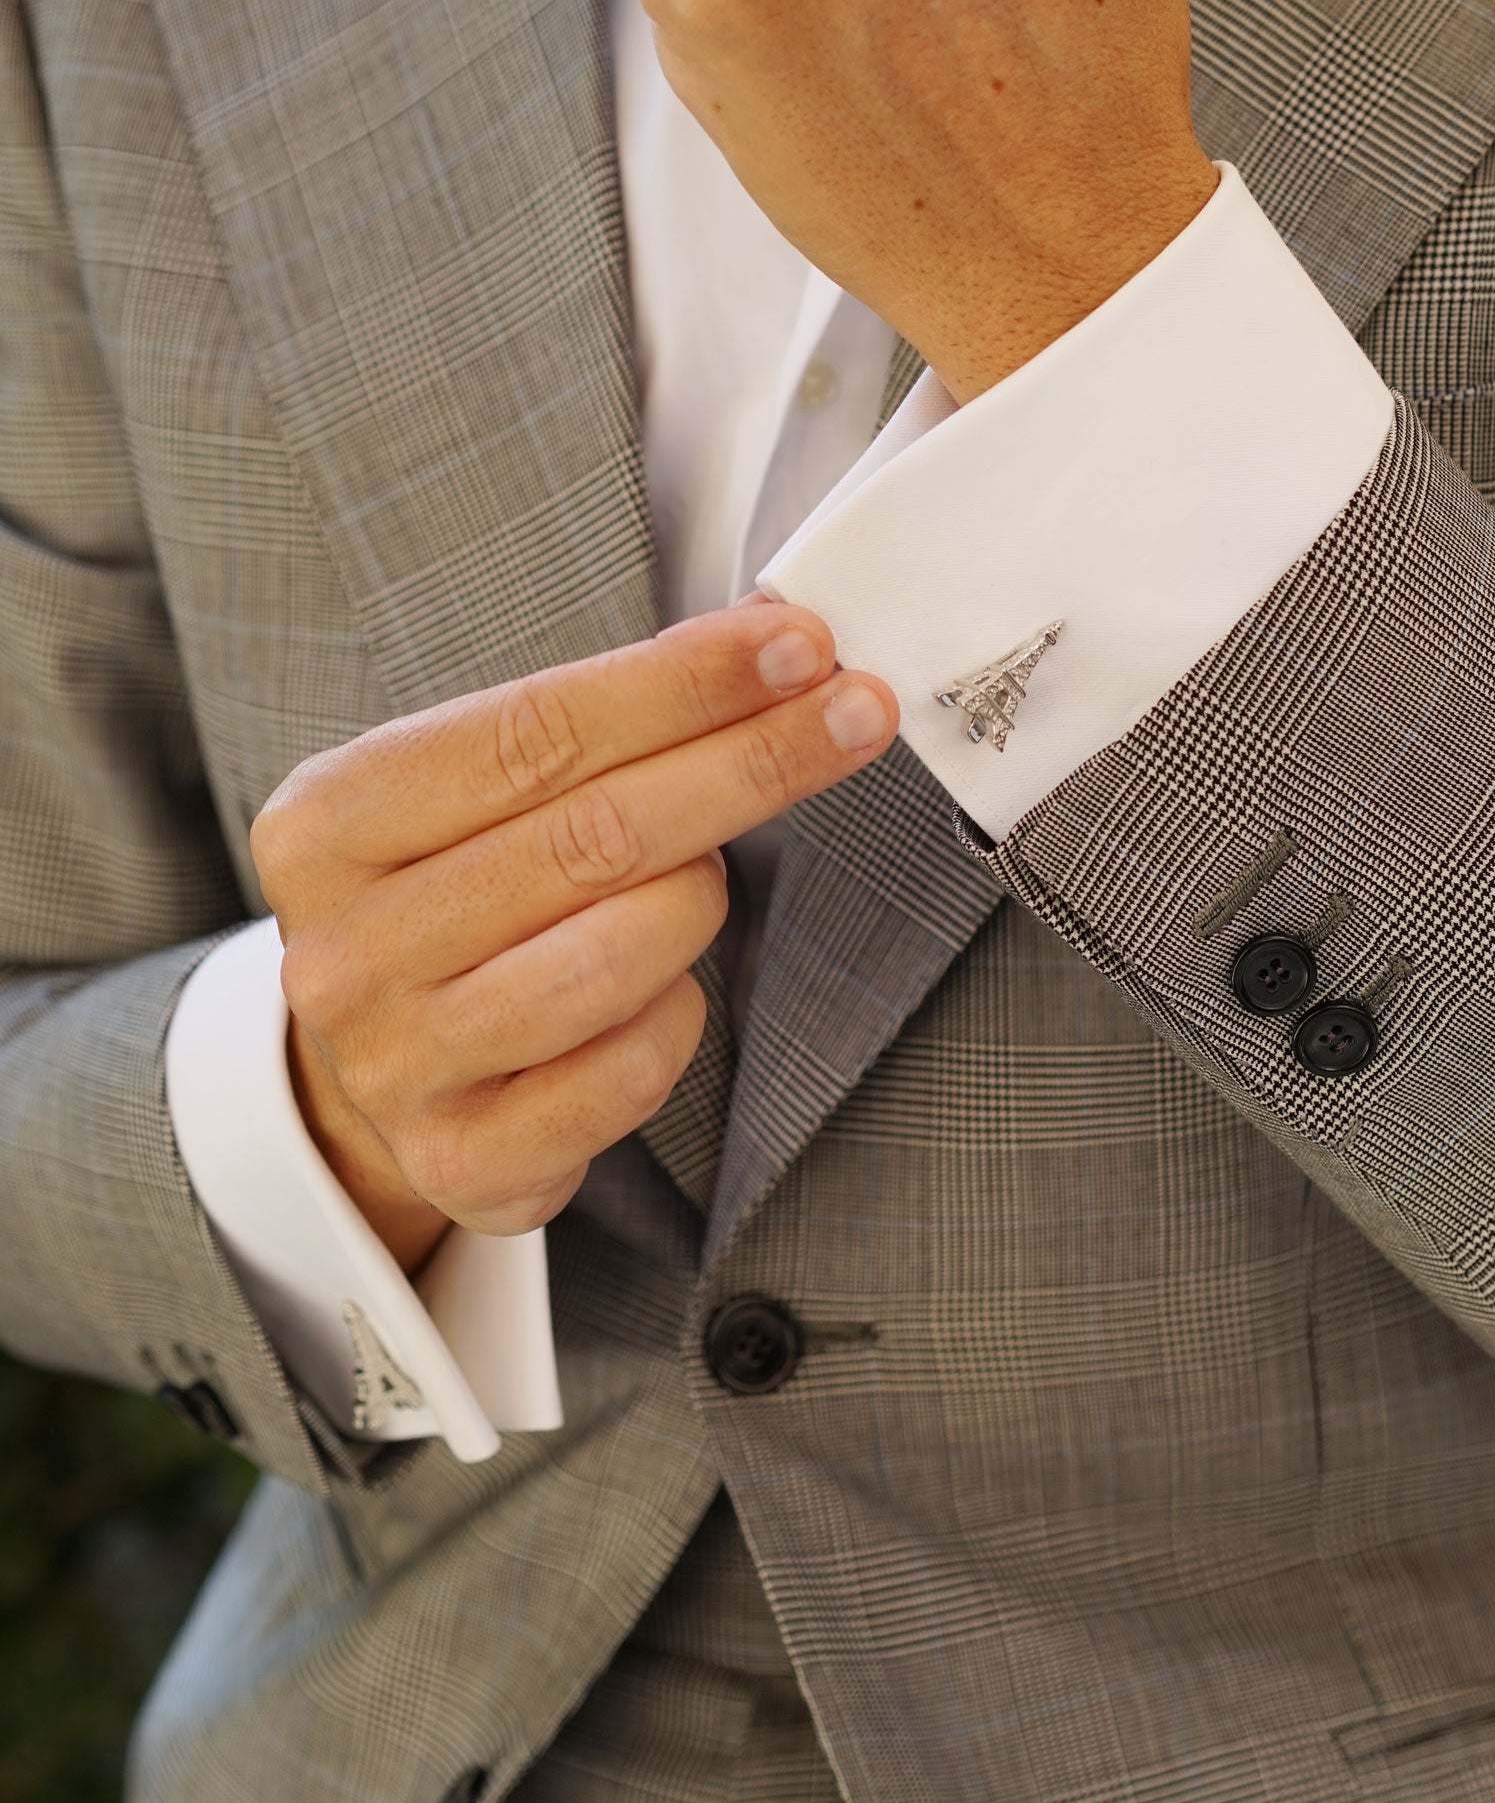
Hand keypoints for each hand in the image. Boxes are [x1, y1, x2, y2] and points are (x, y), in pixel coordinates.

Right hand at [250, 602, 896, 1271]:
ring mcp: (396, 1064)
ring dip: (699, 902)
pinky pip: (632, 1069)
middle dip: (749, 763)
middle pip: (593, 838)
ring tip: (705, 878)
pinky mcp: (463, 1160)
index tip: (797, 646)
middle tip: (857, 713)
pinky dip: (676, 1014)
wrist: (377, 1071)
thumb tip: (773, 643)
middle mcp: (344, 948)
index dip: (681, 686)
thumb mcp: (477, 795)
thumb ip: (601, 722)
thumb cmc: (458, 898)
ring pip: (619, 959)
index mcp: (329, 825)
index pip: (534, 732)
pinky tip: (661, 989)